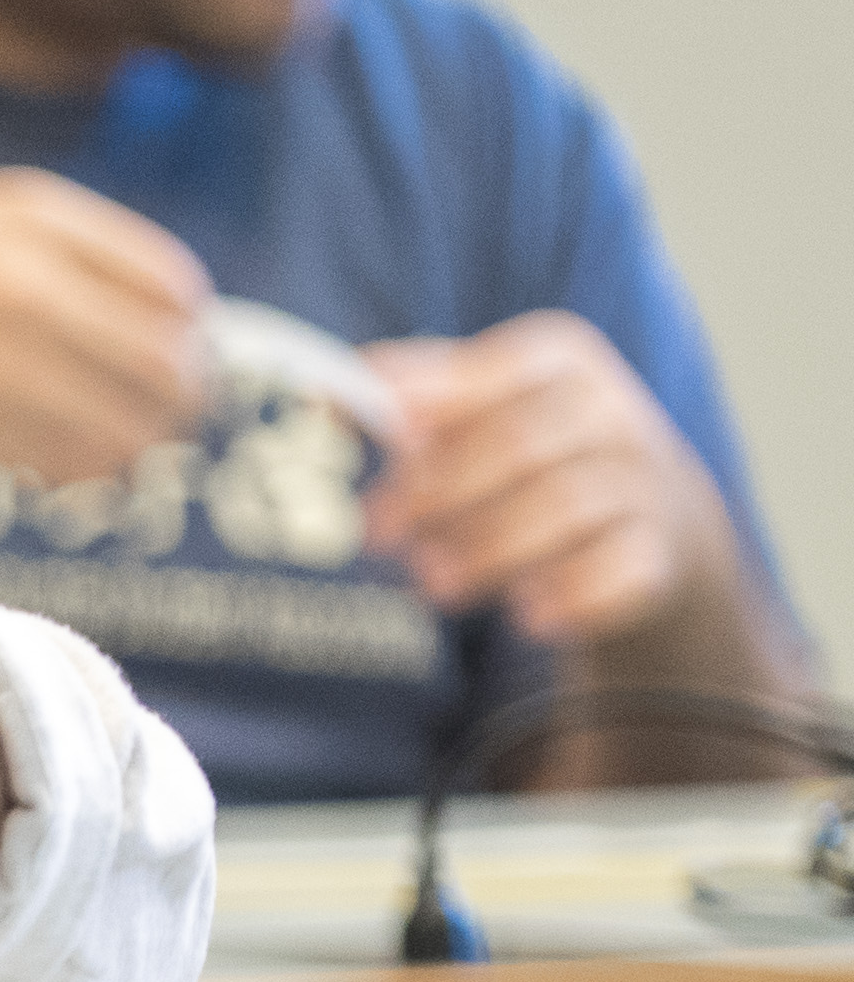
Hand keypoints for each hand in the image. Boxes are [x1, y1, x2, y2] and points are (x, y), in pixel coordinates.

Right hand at [0, 170, 208, 481]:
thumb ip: (90, 257)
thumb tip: (195, 332)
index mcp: (34, 219)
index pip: (173, 287)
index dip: (190, 331)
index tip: (176, 351)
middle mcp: (14, 283)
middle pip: (164, 363)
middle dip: (185, 401)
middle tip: (174, 418)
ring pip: (122, 430)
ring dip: (140, 450)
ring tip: (126, 450)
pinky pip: (62, 467)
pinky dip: (82, 476)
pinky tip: (66, 466)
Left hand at [360, 312, 738, 644]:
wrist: (657, 518)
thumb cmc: (532, 454)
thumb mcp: (480, 409)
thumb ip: (407, 398)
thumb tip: (319, 399)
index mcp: (559, 363)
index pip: (491, 377)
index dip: (431, 407)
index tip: (386, 440)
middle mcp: (611, 413)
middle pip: (521, 444)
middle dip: (441, 491)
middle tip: (377, 535)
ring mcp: (645, 482)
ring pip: (566, 507)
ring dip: (490, 549)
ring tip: (432, 585)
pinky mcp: (662, 552)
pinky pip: (621, 571)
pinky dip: (574, 596)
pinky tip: (527, 618)